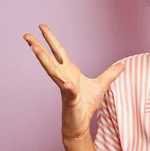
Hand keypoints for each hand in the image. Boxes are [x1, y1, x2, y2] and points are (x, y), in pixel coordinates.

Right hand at [23, 24, 124, 139]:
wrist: (80, 123)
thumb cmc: (86, 104)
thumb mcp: (102, 85)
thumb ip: (110, 74)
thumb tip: (123, 65)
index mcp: (69, 71)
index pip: (58, 52)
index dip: (51, 39)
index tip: (42, 27)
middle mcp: (63, 77)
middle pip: (49, 59)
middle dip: (38, 46)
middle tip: (27, 35)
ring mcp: (65, 88)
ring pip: (52, 72)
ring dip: (43, 60)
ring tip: (35, 48)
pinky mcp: (70, 100)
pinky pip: (70, 92)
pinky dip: (69, 87)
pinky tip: (68, 83)